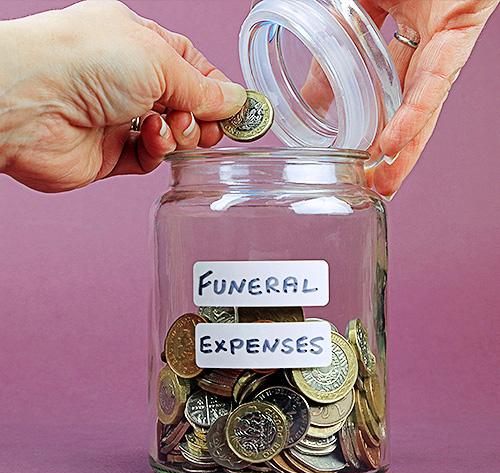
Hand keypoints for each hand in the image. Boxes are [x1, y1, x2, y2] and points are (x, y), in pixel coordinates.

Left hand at [0, 0, 246, 191]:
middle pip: (186, 106)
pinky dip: (157, 151)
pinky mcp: (111, 152)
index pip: (193, 69)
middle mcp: (129, 80)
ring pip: (172, 135)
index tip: (239, 111)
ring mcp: (120, 117)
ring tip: (168, 127)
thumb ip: (202, 88)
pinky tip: (150, 139)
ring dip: (179, 134)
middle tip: (204, 124)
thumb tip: (235, 101)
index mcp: (140, 44)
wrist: (32, 103)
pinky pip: (150, 157)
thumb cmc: (85, 61)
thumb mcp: (161, 62)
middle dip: (201, 118)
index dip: (218, 92)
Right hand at [253, 0, 498, 198]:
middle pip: (401, 103)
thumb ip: (327, 46)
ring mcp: (443, 34)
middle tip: (369, 184)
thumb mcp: (346, 5)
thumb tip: (312, 99)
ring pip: (423, 102)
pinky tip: (391, 145)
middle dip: (385, 148)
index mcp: (393, 22)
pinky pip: (433, 80)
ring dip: (403, 148)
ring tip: (382, 184)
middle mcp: (421, 36)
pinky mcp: (461, 27)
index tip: (343, 151)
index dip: (358, 119)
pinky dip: (411, 113)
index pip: (372, 81)